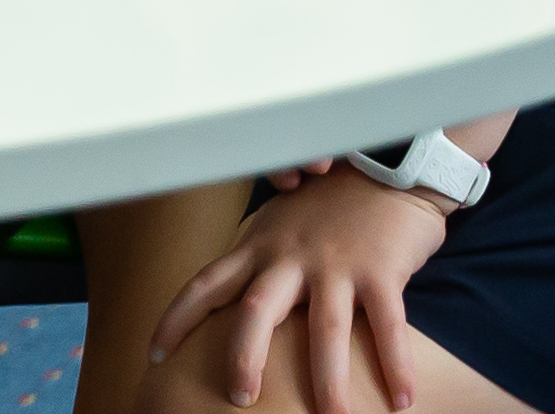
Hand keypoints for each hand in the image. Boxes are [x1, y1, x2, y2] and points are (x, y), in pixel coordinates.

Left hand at [152, 161, 445, 412]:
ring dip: (328, 381)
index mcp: (262, 246)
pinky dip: (396, 365)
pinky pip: (388, 325)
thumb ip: (257, 259)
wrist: (391, 164)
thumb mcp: (280, 223)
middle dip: (244, 357)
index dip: (177, 318)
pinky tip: (401, 400)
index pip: (207, 283)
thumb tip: (228, 297)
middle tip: (240, 399)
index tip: (154, 354)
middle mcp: (292, 256)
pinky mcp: (381, 269)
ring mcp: (337, 263)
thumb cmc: (331, 202)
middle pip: (257, 310)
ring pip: (324, 330)